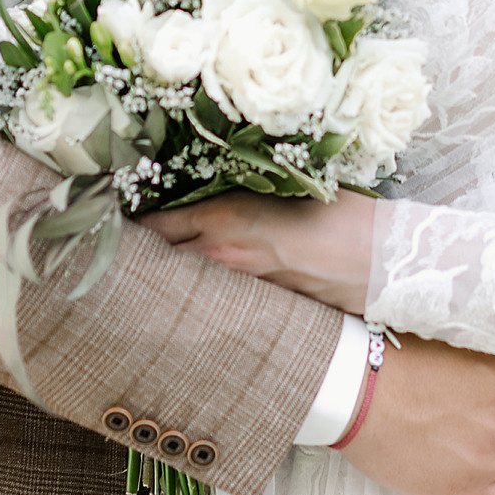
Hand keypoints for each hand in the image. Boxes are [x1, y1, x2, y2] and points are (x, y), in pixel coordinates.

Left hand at [140, 191, 374, 314]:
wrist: (381, 261)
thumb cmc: (341, 214)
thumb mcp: (285, 187)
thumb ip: (240, 193)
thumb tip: (210, 194)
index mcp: (223, 217)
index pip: (156, 225)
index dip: (131, 225)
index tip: (114, 220)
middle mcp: (221, 255)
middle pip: (160, 260)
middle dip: (142, 256)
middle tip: (122, 251)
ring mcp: (236, 286)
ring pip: (184, 282)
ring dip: (169, 274)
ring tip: (151, 272)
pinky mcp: (255, 307)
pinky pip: (214, 298)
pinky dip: (200, 292)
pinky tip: (199, 290)